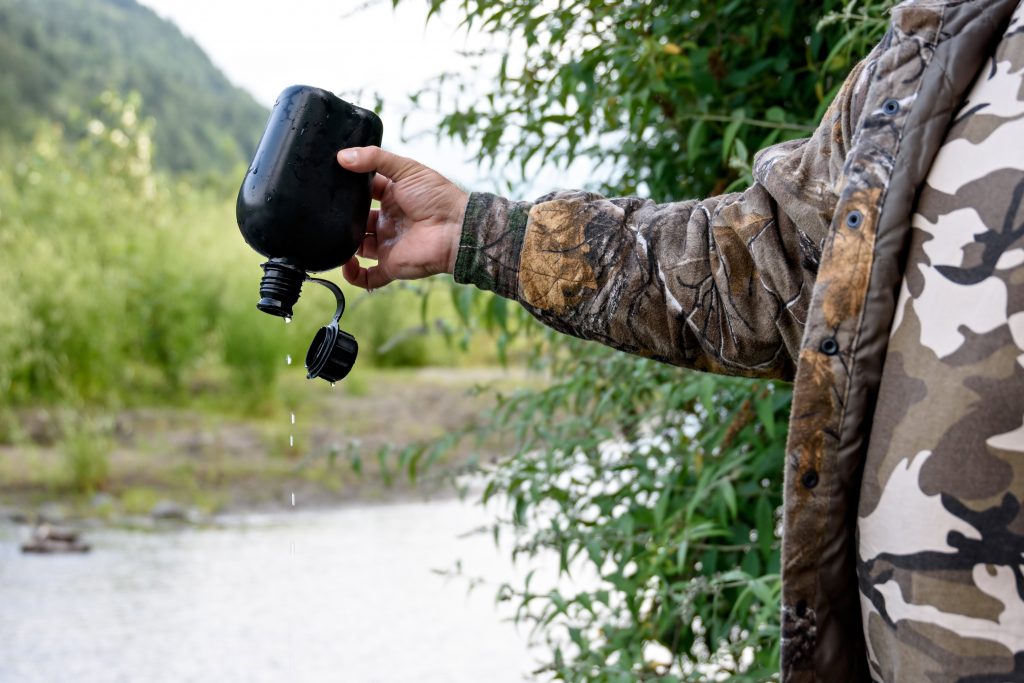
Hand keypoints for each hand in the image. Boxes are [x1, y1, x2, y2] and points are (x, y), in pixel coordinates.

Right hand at [336, 146, 467, 289]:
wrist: (456, 229)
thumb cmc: (437, 197)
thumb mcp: (406, 169)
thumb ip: (375, 159)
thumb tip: (343, 156)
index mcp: (392, 198)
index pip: (364, 193)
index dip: (348, 189)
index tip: (329, 182)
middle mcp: (388, 222)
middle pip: (357, 221)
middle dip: (342, 218)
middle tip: (323, 211)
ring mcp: (388, 244)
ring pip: (358, 248)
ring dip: (343, 245)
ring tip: (327, 235)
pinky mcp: (391, 266)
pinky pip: (368, 277)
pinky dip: (353, 275)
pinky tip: (343, 263)